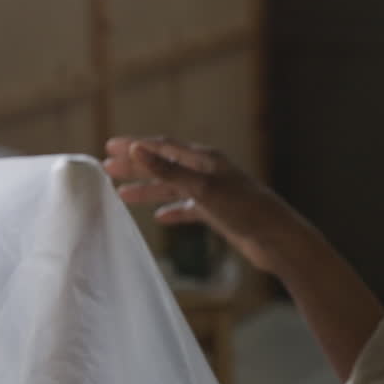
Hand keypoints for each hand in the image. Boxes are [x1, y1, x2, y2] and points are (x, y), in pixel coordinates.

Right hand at [103, 136, 302, 274]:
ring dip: (149, 190)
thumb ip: (168, 169)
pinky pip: (189, 209)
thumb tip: (137, 147)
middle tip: (107, 169)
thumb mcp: (201, 188)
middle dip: (137, 166)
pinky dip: (173, 211)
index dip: (136, 146)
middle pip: (165, 165)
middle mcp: (208, 172)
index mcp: (205, 159)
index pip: (163, 146)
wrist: (275, 238)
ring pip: (174, 188)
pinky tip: (160, 218)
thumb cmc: (243, 209)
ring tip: (122, 195)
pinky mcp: (219, 213)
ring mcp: (213, 192)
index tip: (109, 147)